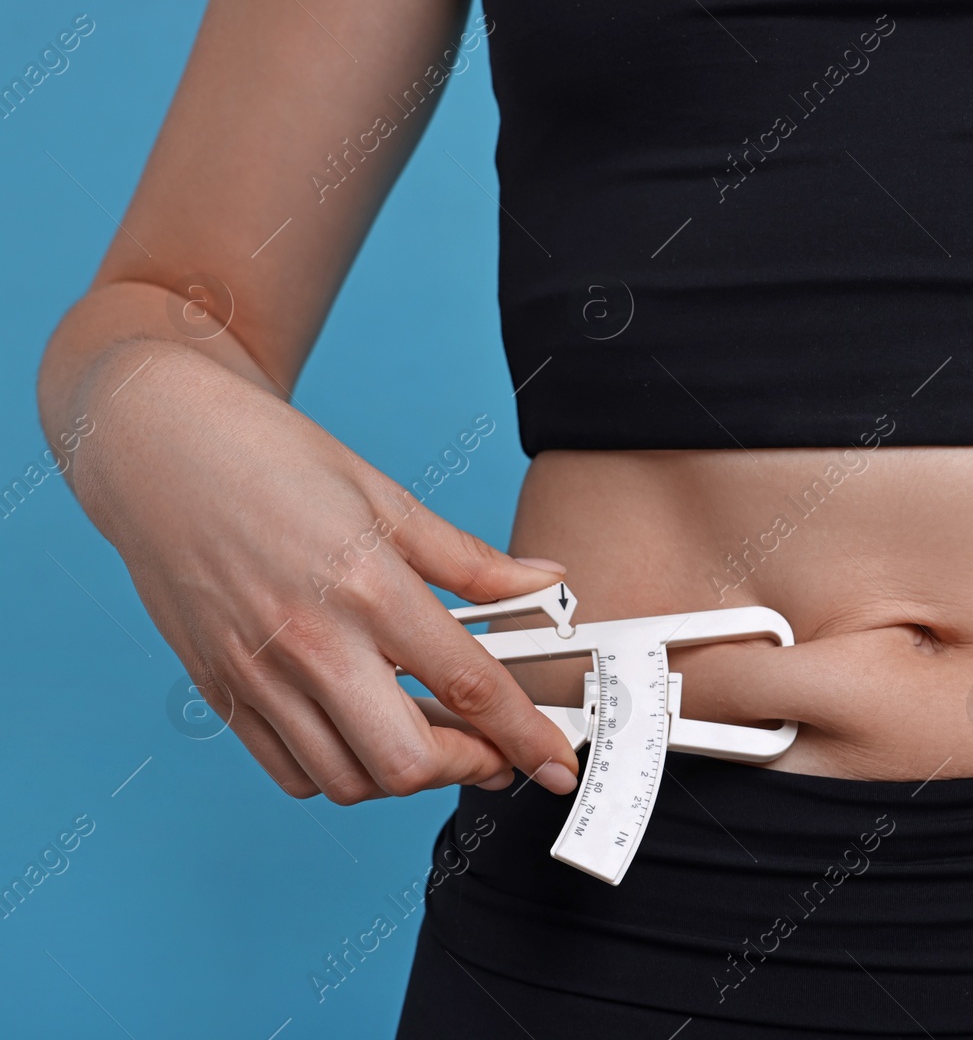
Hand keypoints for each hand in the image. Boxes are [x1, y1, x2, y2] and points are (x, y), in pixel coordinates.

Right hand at [72, 341, 579, 802]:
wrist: (160, 445)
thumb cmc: (275, 461)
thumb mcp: (390, 500)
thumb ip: (475, 562)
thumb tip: (547, 583)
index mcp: (369, 586)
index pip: (469, 687)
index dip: (526, 736)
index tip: (557, 765)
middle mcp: (311, 642)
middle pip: (406, 761)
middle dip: (467, 769)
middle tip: (494, 750)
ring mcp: (258, 674)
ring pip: (347, 781)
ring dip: (404, 776)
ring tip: (433, 739)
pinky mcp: (220, 690)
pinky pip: (289, 771)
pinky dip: (341, 773)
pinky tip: (366, 735)